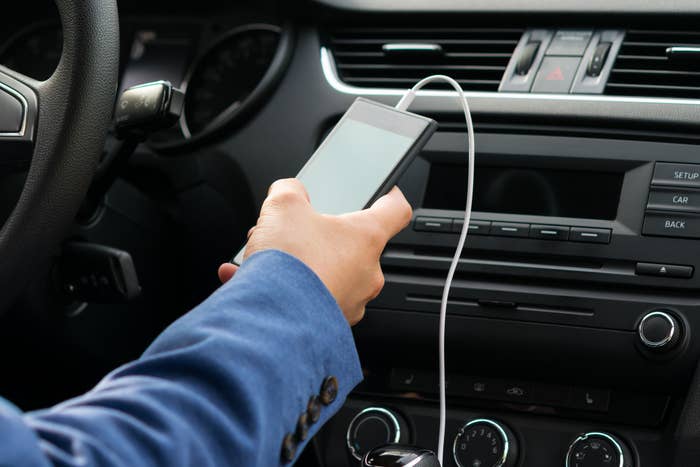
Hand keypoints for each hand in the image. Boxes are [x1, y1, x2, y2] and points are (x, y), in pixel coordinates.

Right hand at [218, 179, 411, 324]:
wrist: (273, 320)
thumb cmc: (291, 266)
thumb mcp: (284, 206)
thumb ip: (290, 190)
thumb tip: (288, 193)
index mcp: (366, 237)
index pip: (395, 211)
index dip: (390, 197)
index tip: (388, 194)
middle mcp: (366, 273)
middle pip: (351, 246)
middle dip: (320, 236)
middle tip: (295, 231)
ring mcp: (349, 302)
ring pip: (328, 274)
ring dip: (302, 264)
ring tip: (270, 259)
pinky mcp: (329, 324)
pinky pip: (310, 300)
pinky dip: (288, 290)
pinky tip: (258, 283)